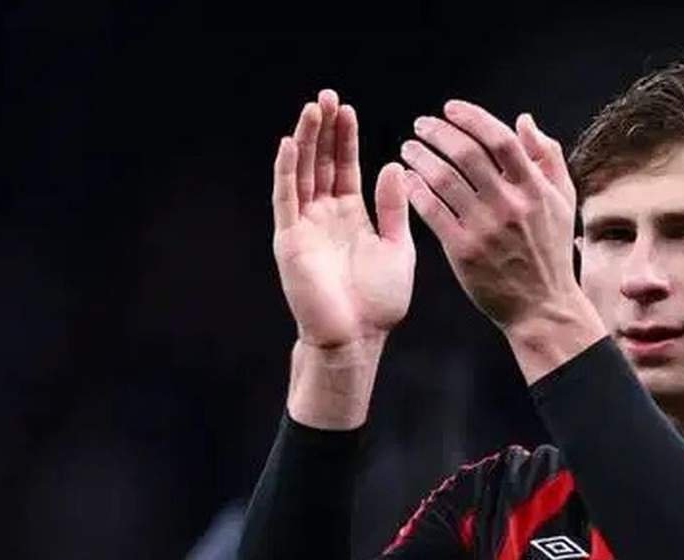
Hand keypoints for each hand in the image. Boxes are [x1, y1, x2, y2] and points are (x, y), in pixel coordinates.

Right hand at [272, 89, 415, 350]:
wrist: (357, 339)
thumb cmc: (379, 302)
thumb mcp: (397, 247)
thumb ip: (394, 208)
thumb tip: (394, 165)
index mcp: (351, 217)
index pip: (345, 168)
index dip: (345, 139)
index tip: (348, 110)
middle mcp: (324, 216)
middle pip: (321, 163)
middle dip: (324, 130)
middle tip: (328, 96)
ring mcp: (305, 226)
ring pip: (302, 174)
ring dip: (305, 141)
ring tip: (311, 108)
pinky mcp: (290, 240)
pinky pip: (286, 199)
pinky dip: (286, 171)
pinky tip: (289, 144)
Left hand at [399, 100, 588, 332]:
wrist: (543, 306)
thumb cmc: (552, 251)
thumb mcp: (563, 200)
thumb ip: (548, 156)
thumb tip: (523, 120)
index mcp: (535, 189)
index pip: (500, 140)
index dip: (472, 117)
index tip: (451, 108)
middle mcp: (510, 205)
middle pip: (467, 154)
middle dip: (439, 132)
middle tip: (422, 124)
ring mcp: (485, 229)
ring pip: (444, 180)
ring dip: (420, 157)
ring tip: (408, 148)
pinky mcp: (463, 251)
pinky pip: (432, 212)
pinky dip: (416, 191)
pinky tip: (406, 179)